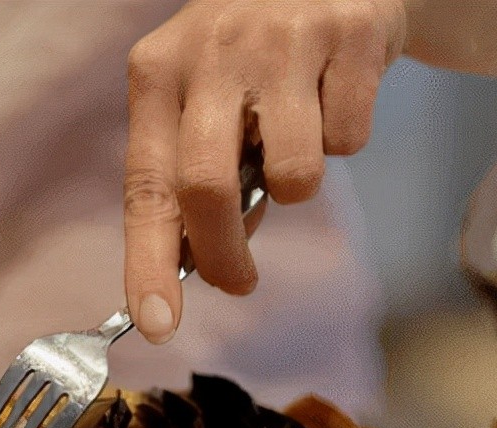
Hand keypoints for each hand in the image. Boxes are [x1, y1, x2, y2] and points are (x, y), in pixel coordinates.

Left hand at [123, 0, 405, 342]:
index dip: (148, 263)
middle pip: (206, 188)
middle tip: (240, 282)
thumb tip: (207, 262)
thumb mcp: (205, 103)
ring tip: (297, 142)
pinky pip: (350, 139)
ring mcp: (282, 39)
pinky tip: (335, 96)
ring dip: (298, 187)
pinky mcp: (350, 34)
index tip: (156, 324)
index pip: (146, 186)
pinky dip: (347, 139)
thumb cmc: (250, 61)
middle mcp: (211, 51)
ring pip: (294, 174)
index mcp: (159, 73)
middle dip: (225, 254)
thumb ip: (197, 178)